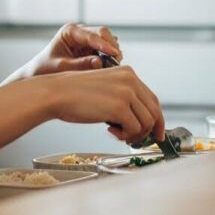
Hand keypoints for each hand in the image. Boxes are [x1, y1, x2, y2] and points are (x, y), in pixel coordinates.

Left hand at [23, 23, 122, 77]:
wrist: (40, 73)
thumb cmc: (47, 69)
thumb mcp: (61, 68)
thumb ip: (80, 65)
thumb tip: (99, 62)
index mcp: (69, 31)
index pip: (92, 35)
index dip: (104, 44)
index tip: (115, 54)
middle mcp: (79, 31)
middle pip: (103, 33)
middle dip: (111, 46)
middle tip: (117, 61)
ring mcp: (86, 38)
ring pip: (107, 39)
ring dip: (112, 51)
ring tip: (114, 65)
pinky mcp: (91, 47)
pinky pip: (105, 48)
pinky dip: (109, 55)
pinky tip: (110, 66)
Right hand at [37, 65, 164, 143]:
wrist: (57, 93)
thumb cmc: (75, 94)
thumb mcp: (106, 88)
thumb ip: (124, 99)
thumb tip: (140, 121)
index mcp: (128, 73)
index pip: (152, 99)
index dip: (157, 119)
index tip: (156, 132)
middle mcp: (130, 80)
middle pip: (154, 112)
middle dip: (149, 131)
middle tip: (137, 140)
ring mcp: (126, 93)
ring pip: (147, 123)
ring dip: (134, 134)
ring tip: (118, 134)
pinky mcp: (119, 107)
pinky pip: (134, 129)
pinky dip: (125, 136)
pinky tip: (110, 131)